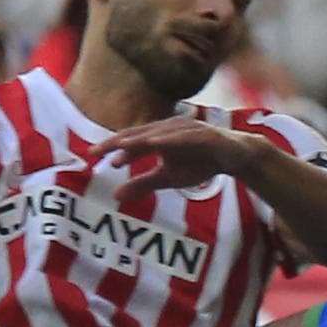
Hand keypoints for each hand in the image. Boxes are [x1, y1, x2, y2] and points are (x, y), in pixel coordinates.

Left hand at [101, 115, 262, 183]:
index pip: (130, 141)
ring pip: (158, 133)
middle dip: (118, 142)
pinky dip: (170, 139)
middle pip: (139, 134)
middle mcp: (168, 130)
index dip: (111, 147)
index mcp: (157, 138)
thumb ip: (143, 184)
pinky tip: (157, 144)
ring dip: (140, 139)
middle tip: (98, 151)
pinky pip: (185, 137)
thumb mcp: (168, 178)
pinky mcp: (204, 134)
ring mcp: (186, 130)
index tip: (91, 155)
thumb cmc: (200, 163)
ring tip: (122, 146)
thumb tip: (115, 196)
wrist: (235, 156)